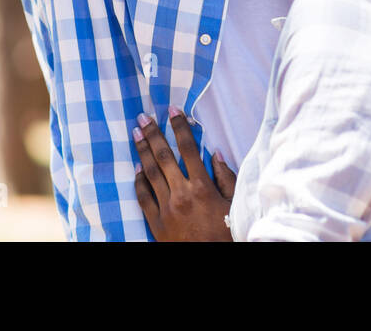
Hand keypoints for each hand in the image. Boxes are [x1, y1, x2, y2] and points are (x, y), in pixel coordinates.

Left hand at [132, 107, 236, 241]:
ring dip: (142, 151)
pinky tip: (136, 169)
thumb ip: (226, 178)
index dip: (179, 126)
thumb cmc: (225, 235)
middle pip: (164, 156)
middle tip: (142, 116)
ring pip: (150, 173)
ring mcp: (166, 208)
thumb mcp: (234, 205)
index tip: (172, 110)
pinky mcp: (156, 222)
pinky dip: (139, 181)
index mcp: (202, 187)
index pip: (188, 148)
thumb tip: (215, 153)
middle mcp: (181, 194)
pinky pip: (143, 197)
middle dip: (153, 133)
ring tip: (135, 134)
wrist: (209, 260)